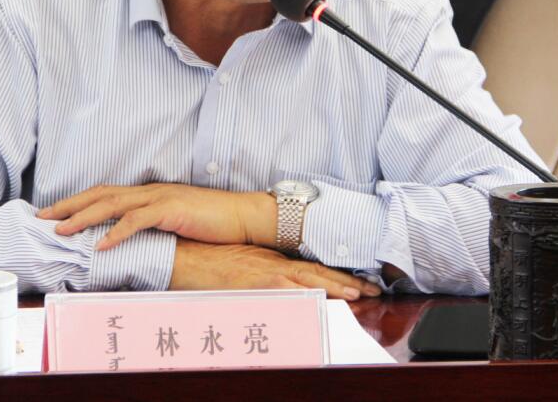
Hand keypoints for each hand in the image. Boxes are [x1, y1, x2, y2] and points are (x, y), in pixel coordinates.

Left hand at [37, 183, 275, 249]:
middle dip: (69, 205)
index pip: (105, 193)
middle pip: (100, 193)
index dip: (78, 201)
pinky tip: (101, 244)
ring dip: (84, 217)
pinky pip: (137, 220)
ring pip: (112, 204)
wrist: (243, 216)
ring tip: (62, 229)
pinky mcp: (171, 210)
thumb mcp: (176, 223)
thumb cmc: (212, 223)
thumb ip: (153, 227)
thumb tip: (129, 242)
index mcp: (149, 193)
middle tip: (42, 216)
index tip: (53, 213)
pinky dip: (116, 232)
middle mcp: (150, 191)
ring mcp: (160, 198)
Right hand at [169, 239, 380, 300]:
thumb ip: (265, 275)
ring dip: (332, 288)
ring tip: (356, 295)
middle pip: (317, 274)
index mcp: (274, 261)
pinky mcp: (253, 283)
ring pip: (306, 281)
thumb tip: (285, 287)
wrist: (186, 255)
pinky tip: (316, 301)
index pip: (312, 269)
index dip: (338, 276)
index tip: (360, 284)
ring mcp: (265, 274)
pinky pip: (282, 292)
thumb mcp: (244, 265)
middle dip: (346, 283)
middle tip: (371, 290)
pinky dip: (300, 296)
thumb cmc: (210, 261)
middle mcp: (274, 265)